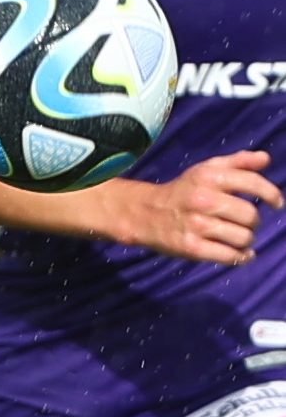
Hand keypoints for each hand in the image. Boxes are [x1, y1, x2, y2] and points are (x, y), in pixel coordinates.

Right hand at [114, 150, 282, 263]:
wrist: (144, 213)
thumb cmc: (182, 191)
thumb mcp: (205, 170)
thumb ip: (237, 162)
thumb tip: (265, 159)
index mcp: (209, 177)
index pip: (252, 183)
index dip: (271, 194)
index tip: (276, 204)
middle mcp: (203, 199)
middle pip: (250, 216)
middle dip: (253, 222)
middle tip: (245, 224)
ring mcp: (196, 225)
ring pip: (242, 238)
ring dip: (246, 240)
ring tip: (239, 238)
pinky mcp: (190, 247)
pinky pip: (228, 256)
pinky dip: (240, 257)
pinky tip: (241, 255)